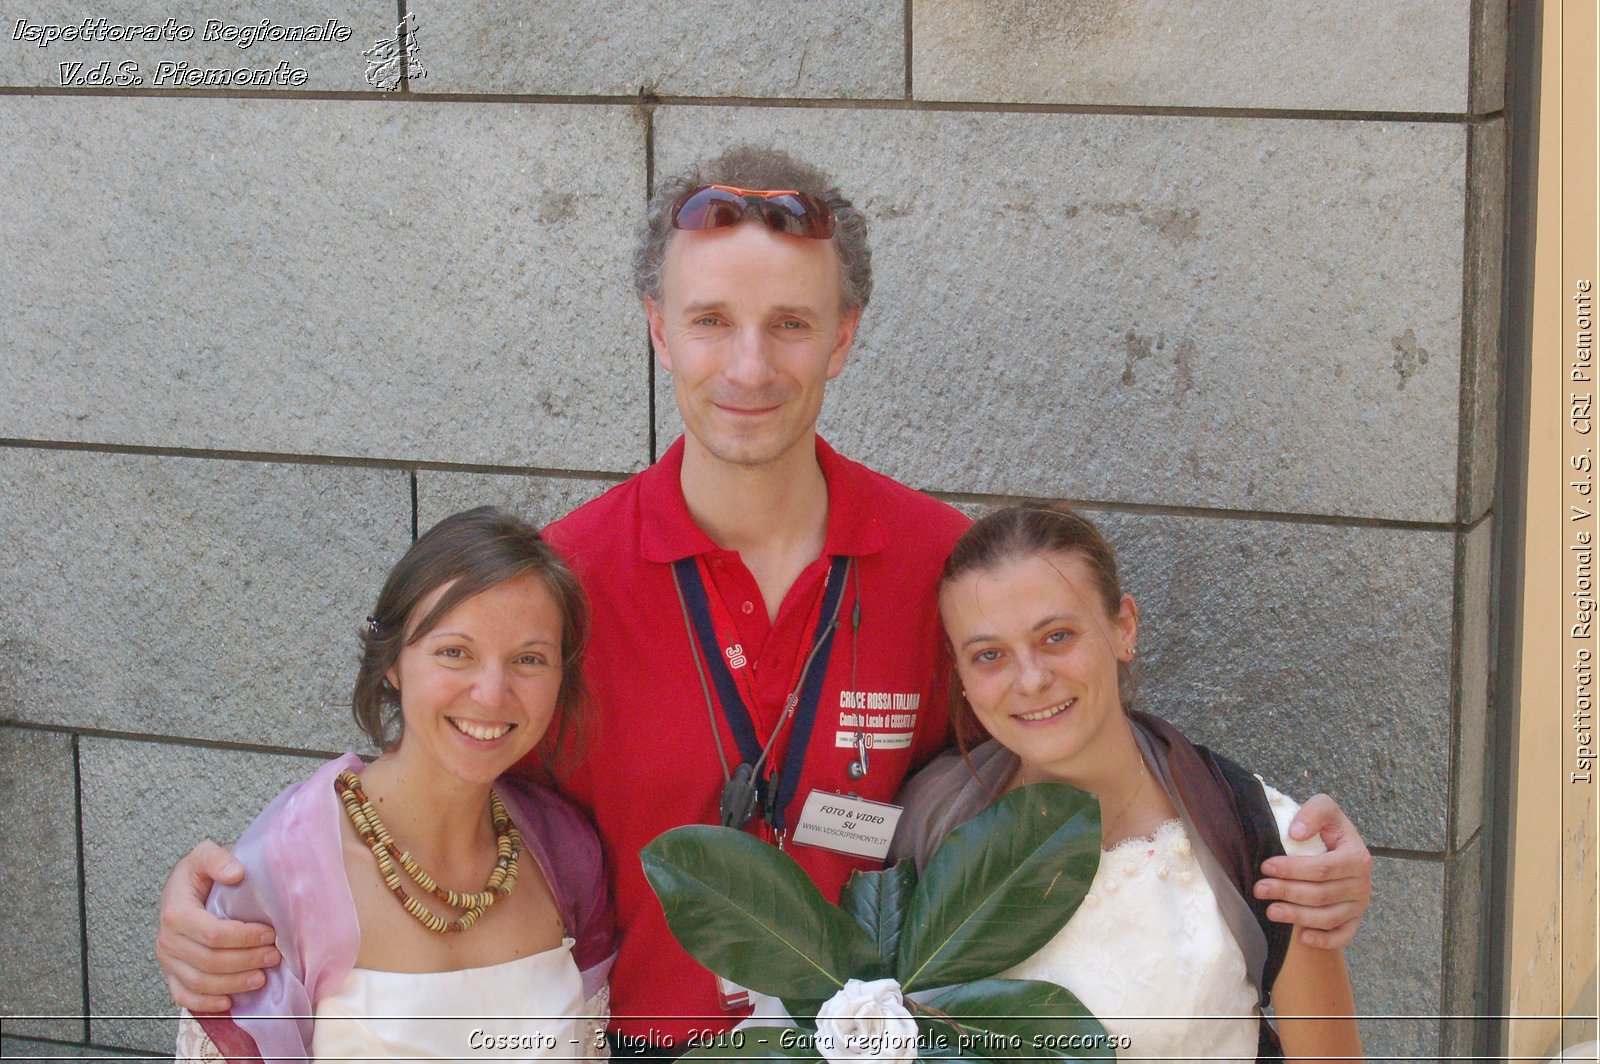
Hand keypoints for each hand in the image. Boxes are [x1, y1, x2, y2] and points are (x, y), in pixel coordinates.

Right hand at [155, 841, 280, 1011]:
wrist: (185, 888)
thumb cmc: (200, 873)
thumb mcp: (205, 854)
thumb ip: (217, 859)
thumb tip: (235, 873)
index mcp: (175, 911)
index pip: (212, 934)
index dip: (244, 937)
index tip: (270, 933)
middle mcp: (167, 939)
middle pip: (210, 961)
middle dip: (246, 961)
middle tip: (274, 956)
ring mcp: (168, 960)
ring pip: (201, 982)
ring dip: (234, 983)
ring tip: (262, 977)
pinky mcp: (171, 974)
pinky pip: (185, 996)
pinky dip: (207, 1003)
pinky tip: (230, 1001)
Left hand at [1253, 794, 1372, 949]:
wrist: (1337, 846)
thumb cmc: (1326, 828)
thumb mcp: (1324, 808)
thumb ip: (1314, 812)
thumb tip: (1296, 833)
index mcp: (1356, 856)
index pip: (1322, 868)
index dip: (1292, 869)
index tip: (1266, 866)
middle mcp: (1362, 883)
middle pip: (1321, 894)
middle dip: (1287, 891)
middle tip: (1259, 888)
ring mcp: (1359, 904)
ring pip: (1328, 917)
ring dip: (1298, 916)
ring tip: (1271, 911)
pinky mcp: (1354, 920)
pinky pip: (1343, 936)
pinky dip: (1325, 940)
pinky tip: (1303, 938)